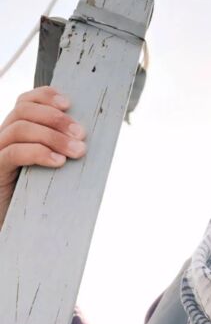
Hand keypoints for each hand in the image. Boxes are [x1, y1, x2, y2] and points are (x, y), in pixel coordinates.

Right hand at [0, 86, 86, 228]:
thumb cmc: (41, 193)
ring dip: (54, 136)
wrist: (20, 227)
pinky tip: (58, 162)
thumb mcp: (55, 163)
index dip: (46, 96)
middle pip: (24, 111)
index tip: (69, 103)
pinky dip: (39, 152)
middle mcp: (3, 137)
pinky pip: (13, 153)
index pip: (26, 101)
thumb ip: (63, 146)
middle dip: (56, 118)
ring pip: (20, 128)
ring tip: (77, 151)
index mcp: (18, 131)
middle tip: (82, 134)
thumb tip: (89, 135)